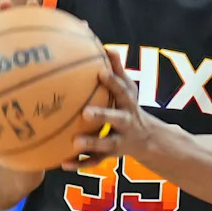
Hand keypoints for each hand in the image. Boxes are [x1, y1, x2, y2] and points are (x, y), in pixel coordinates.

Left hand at [63, 49, 166, 170]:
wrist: (148, 139)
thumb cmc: (128, 106)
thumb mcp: (128, 89)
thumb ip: (117, 70)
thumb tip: (107, 46)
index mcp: (127, 103)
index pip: (121, 90)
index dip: (113, 81)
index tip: (100, 73)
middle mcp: (126, 121)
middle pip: (116, 118)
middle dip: (102, 116)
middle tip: (85, 113)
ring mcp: (119, 140)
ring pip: (106, 144)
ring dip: (91, 143)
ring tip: (75, 142)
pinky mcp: (111, 155)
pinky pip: (94, 161)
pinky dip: (80, 163)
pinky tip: (63, 163)